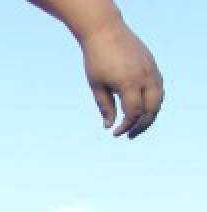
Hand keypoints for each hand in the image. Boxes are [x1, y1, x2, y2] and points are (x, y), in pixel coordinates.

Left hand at [78, 22, 162, 137]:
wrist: (105, 31)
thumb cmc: (96, 60)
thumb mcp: (97, 86)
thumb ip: (105, 107)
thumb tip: (109, 126)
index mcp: (129, 83)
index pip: (134, 112)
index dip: (126, 126)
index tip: (116, 133)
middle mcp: (145, 77)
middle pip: (152, 109)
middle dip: (142, 125)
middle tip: (130, 135)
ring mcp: (152, 70)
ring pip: (158, 98)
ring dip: (150, 114)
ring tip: (137, 125)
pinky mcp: (152, 65)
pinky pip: (158, 87)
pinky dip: (153, 101)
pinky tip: (142, 108)